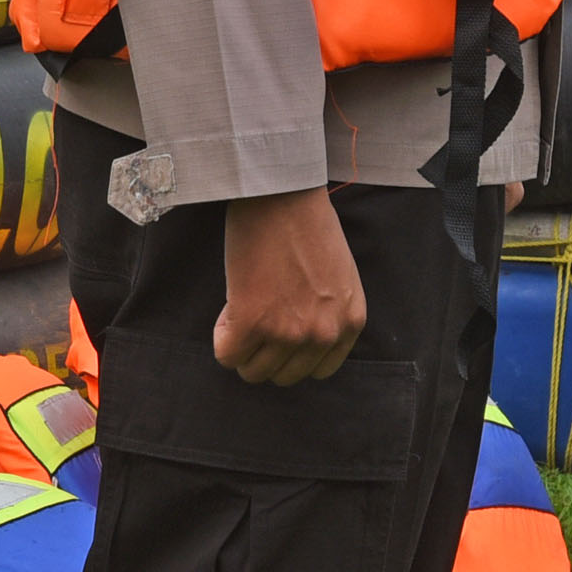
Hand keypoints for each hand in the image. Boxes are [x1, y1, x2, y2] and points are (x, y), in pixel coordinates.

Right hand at [215, 187, 364, 385]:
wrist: (281, 194)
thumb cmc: (307, 224)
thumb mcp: (339, 277)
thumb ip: (329, 313)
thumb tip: (299, 341)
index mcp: (350, 323)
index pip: (318, 371)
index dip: (293, 354)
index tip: (280, 333)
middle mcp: (322, 333)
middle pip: (283, 376)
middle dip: (264, 353)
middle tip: (256, 320)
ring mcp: (287, 331)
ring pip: (252, 371)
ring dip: (241, 346)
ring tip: (242, 309)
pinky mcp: (252, 321)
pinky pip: (227, 354)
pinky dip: (221, 337)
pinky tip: (229, 308)